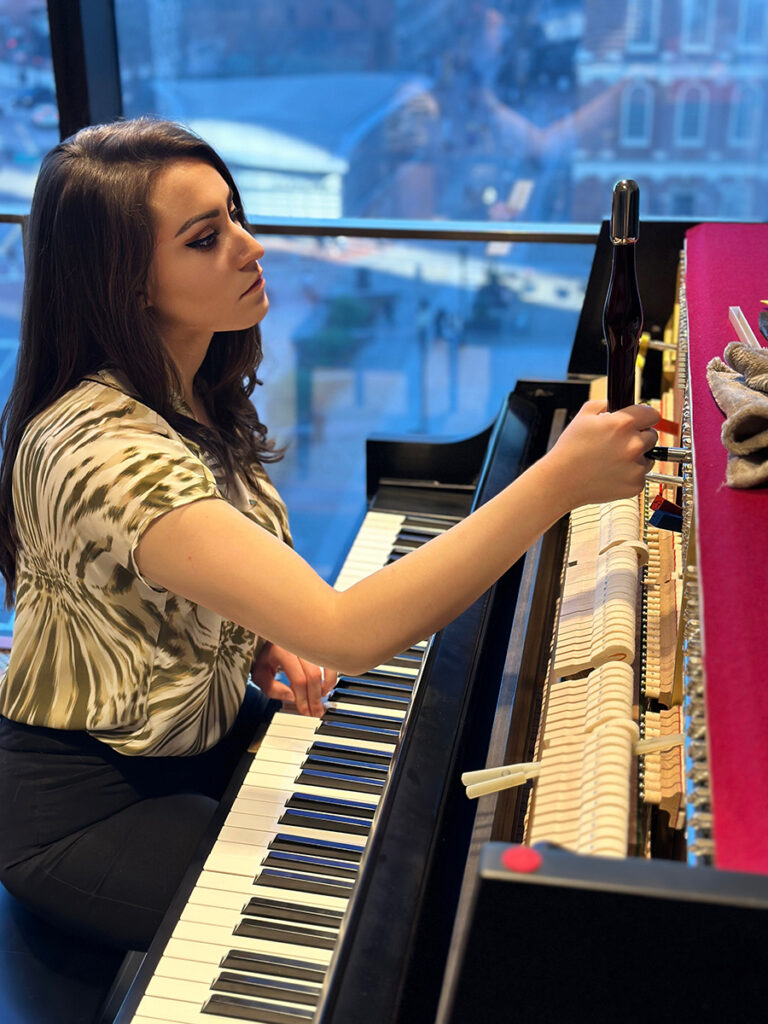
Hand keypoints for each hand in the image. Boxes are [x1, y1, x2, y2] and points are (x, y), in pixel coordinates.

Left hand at [251, 641, 336, 716]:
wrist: (273, 635)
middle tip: (316, 713)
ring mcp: (310, 643)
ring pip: (326, 668)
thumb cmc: (266, 655)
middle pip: (313, 676)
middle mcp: (298, 644)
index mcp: (282, 651)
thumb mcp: (260, 673)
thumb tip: (292, 697)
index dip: (303, 699)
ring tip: (320, 700)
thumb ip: (271, 688)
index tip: (305, 712)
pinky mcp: (318, 644)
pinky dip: (330, 677)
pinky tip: (324, 687)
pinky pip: (330, 661)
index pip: (299, 680)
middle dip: (315, 699)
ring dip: (325, 687)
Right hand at [542, 400, 658, 508]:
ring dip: (636, 457)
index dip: (644, 417)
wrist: (562, 481)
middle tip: (618, 443)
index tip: (640, 421)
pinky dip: (629, 475)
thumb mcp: (584, 415)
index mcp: (623, 424)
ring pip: (648, 457)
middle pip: (652, 436)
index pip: (652, 414)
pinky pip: (640, 476)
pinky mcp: (636, 485)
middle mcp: (633, 445)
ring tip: (612, 460)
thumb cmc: (570, 449)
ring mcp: (636, 467)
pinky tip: (611, 473)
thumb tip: (621, 403)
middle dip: (639, 437)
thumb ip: (607, 404)